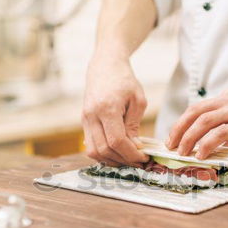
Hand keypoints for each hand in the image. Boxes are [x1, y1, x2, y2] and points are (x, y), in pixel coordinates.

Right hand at [82, 51, 148, 165]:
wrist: (105, 66)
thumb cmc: (124, 80)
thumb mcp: (138, 100)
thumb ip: (134, 125)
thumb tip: (135, 147)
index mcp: (107, 108)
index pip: (116, 141)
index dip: (130, 154)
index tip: (143, 158)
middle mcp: (91, 115)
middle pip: (104, 149)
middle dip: (123, 160)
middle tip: (138, 162)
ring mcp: (85, 119)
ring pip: (93, 151)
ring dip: (112, 160)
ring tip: (128, 159)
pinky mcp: (83, 122)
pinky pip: (90, 146)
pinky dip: (103, 154)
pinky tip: (117, 153)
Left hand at [167, 89, 227, 158]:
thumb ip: (225, 134)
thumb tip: (205, 149)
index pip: (198, 108)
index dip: (182, 123)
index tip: (173, 138)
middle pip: (195, 111)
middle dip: (179, 129)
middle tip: (170, 146)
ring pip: (204, 121)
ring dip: (189, 138)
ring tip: (182, 152)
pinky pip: (221, 133)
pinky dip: (207, 144)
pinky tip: (201, 154)